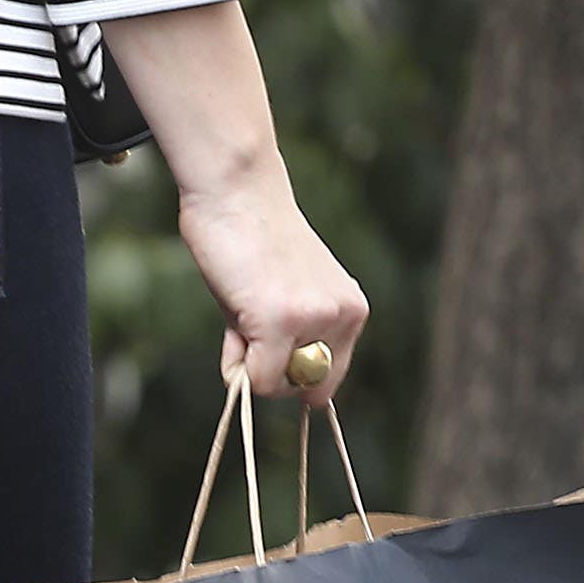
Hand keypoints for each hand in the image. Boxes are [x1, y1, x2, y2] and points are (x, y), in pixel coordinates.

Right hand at [95, 2, 366, 408]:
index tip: (266, 346)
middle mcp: (344, 316)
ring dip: (250, 367)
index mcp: (351, 309)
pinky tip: (232, 324)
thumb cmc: (249, 239)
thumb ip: (284, 339)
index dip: (290, 374)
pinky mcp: (282, 321)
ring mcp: (316, 319)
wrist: (238, 192)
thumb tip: (255, 385)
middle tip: (248, 328)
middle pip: (308, 390)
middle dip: (272, 374)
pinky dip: (236, 369)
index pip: (327, 378)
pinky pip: (258, 379)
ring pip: (279, 386)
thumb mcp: (279, 295)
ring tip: (240, 314)